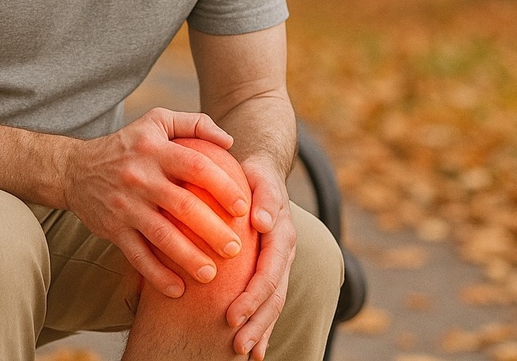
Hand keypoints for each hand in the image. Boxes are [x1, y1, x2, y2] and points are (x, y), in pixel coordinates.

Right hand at [63, 108, 251, 297]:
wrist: (74, 170)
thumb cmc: (128, 146)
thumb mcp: (157, 121)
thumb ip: (195, 123)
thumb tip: (229, 140)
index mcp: (155, 150)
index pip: (195, 167)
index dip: (223, 187)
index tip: (243, 208)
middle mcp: (140, 177)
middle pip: (183, 206)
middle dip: (213, 230)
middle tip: (236, 249)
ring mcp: (125, 206)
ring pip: (161, 236)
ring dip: (189, 258)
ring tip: (212, 275)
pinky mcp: (112, 229)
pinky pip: (137, 256)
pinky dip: (157, 276)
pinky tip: (178, 290)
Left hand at [225, 158, 296, 358]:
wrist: (263, 173)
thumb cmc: (255, 176)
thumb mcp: (260, 179)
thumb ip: (265, 198)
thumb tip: (264, 222)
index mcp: (282, 236)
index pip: (269, 273)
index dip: (252, 297)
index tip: (232, 316)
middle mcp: (284, 254)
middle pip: (274, 296)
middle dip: (257, 323)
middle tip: (236, 345)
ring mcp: (279, 264)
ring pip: (274, 303)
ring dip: (260, 329)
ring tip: (242, 352)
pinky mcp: (270, 269)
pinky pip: (269, 300)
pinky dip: (262, 324)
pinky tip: (252, 348)